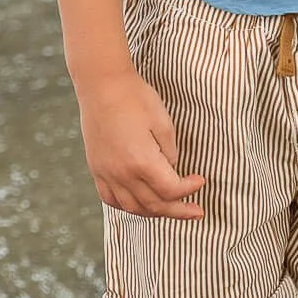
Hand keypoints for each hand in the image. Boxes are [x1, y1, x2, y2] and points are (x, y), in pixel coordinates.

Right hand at [77, 68, 206, 217]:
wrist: (102, 85)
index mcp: (142, 161)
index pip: (171, 190)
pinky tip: (140, 202)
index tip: (200, 181)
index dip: (190, 189)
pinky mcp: (96, 169)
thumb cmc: (136, 98)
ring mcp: (106, 173)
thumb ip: (170, 153)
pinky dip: (128, 206)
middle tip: (196, 211)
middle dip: (178, 210)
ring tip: (170, 208)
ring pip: (132, 208)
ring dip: (154, 212)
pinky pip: (111, 199)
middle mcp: (122, 173)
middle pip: (154, 205)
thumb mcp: (163, 122)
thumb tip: (172, 171)